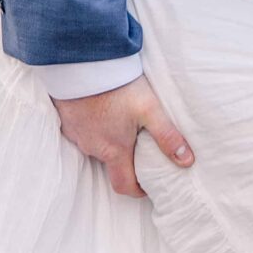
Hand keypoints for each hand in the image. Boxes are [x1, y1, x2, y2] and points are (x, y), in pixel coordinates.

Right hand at [52, 76, 191, 197]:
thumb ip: (167, 136)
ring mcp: (76, 134)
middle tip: (137, 145)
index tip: (147, 184)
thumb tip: (186, 161)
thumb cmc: (117, 86)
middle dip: (124, 160)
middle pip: (110, 164)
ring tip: (119, 121)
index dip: (137, 190)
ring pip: (94, 146)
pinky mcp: (66, 119)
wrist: (82, 62)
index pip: (124, 185)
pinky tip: (100, 109)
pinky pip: (80, 130)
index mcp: (113, 150)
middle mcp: (92, 147)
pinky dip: (91, 125)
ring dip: (106, 140)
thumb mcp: (149, 109)